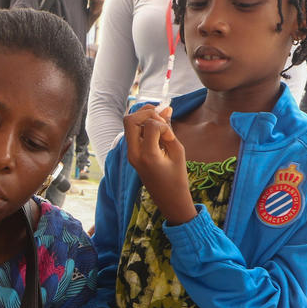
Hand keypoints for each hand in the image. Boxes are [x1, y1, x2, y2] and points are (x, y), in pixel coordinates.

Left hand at [123, 105, 196, 224]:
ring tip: (160, 120)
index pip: (149, 126)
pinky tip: (157, 127)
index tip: (170, 136)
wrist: (168, 199)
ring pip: (129, 124)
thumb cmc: (177, 177)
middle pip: (129, 120)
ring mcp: (130, 154)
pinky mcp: (131, 153)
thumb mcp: (178, 151)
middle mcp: (133, 154)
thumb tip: (166, 108)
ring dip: (143, 117)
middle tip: (161, 116)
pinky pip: (133, 132)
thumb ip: (169, 129)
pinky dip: (143, 125)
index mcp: (147, 155)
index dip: (162, 124)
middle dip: (146, 112)